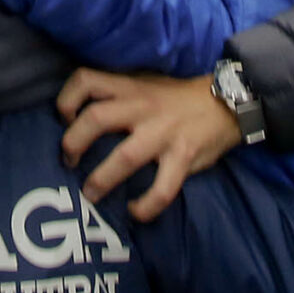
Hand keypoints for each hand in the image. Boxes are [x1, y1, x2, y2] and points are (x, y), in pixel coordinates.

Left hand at [56, 68, 241, 221]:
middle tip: (69, 161)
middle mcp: (143, 107)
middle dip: (73, 143)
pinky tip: (135, 212)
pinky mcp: (183, 156)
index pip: (86, 80)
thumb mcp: (147, 84)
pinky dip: (145, 205)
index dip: (66, 99)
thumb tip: (83, 116)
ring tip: (91, 195)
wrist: (229, 102)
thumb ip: (120, 95)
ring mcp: (163, 133)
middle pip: (95, 119)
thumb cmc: (179, 97)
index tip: (64, 119)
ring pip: (124, 157)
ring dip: (101, 180)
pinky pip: (162, 188)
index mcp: (131, 87)